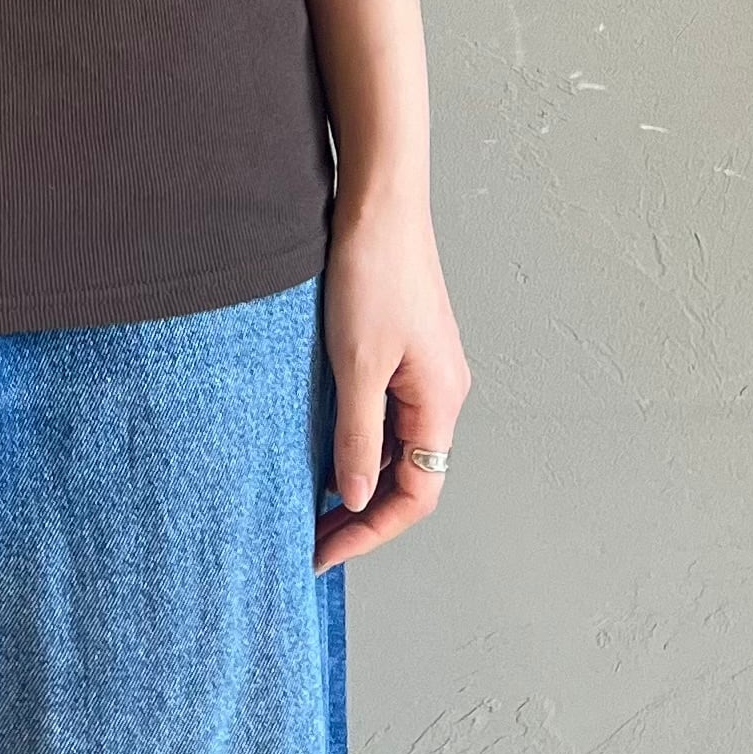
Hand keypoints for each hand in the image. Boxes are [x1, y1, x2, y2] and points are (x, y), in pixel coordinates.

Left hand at [313, 190, 468, 573]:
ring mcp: (426, 369)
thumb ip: (358, 435)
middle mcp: (442, 392)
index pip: (415, 495)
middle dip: (362, 514)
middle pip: (409, 477)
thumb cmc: (373, 272)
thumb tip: (356, 497)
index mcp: (440, 402)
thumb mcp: (356, 363)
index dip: (369, 531)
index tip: (322, 551)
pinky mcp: (405, 347)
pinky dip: (358, 439)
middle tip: (309, 536)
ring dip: (359, 477)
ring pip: (397, 445)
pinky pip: (387, 411)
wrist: (380, 202)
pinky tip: (323, 444)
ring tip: (310, 501)